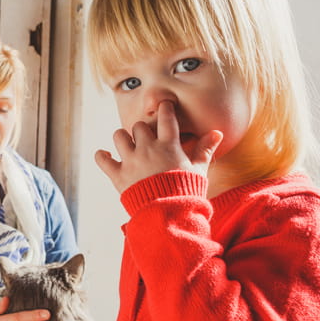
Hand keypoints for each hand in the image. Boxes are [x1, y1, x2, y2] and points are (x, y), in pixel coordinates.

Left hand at [95, 101, 222, 193]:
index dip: (165, 109)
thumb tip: (217, 132)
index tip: (163, 106)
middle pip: (139, 126)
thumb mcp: (198, 170)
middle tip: (146, 139)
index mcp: (168, 146)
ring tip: (127, 145)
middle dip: (142, 131)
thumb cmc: (186, 191)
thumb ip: (205, 150)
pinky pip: (102, 159)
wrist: (168, 214)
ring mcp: (131, 161)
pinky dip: (102, 156)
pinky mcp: (118, 175)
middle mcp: (148, 149)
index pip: (166, 118)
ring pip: (119, 136)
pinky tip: (106, 156)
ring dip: (122, 139)